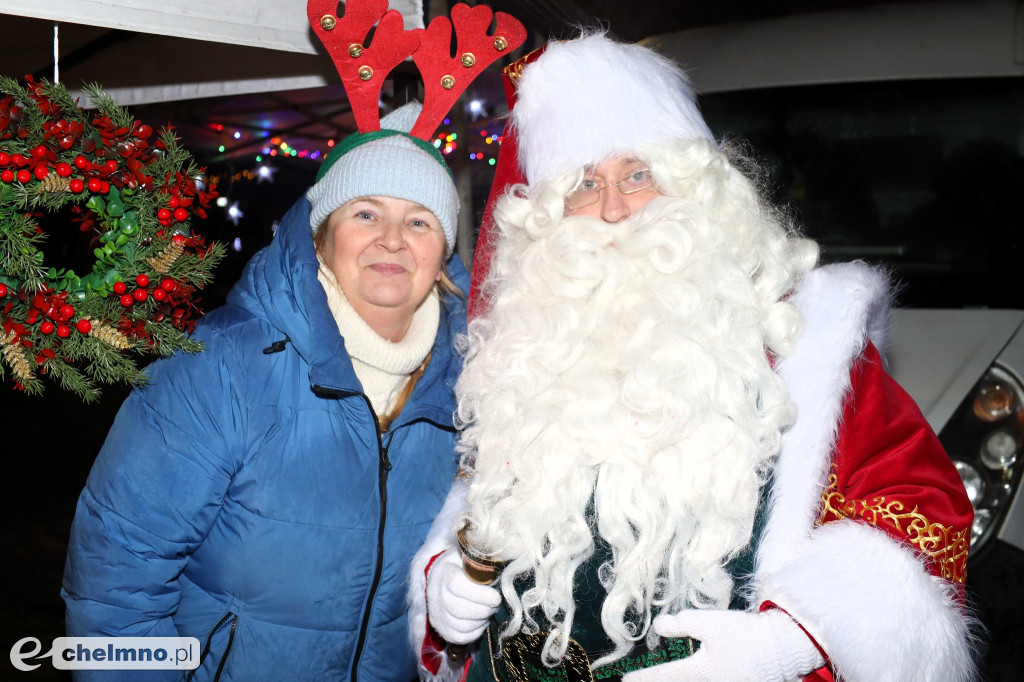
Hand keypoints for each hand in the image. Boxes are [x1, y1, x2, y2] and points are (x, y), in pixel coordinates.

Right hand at [425, 549, 500, 644]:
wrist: (441, 577)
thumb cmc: (462, 564)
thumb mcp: (469, 555)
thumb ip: (483, 558)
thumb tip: (505, 561)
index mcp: (444, 572)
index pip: (458, 586)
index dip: (481, 595)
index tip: (496, 596)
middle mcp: (435, 594)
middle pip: (459, 609)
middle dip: (484, 609)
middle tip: (496, 604)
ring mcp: (436, 613)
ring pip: (461, 625)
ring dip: (481, 621)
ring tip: (489, 611)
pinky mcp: (441, 628)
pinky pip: (459, 637)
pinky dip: (475, 632)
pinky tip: (481, 621)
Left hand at [622, 609, 824, 681]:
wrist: (784, 649)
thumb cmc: (747, 634)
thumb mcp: (711, 622)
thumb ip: (682, 624)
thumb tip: (658, 626)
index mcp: (700, 671)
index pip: (663, 676)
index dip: (642, 678)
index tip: (625, 680)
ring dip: (676, 681)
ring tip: (663, 679)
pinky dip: (696, 681)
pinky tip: (695, 676)